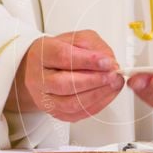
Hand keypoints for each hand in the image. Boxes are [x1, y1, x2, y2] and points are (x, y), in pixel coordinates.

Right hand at [5, 30, 123, 121]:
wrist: (43, 69)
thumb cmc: (59, 52)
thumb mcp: (76, 39)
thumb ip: (93, 46)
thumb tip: (109, 61)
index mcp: (41, 54)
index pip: (62, 57)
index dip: (87, 60)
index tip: (107, 61)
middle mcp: (38, 78)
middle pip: (63, 83)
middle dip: (93, 80)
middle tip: (112, 75)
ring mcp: (45, 98)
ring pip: (70, 103)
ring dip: (97, 95)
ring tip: (113, 84)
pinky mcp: (55, 112)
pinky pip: (77, 114)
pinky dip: (96, 105)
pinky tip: (107, 95)